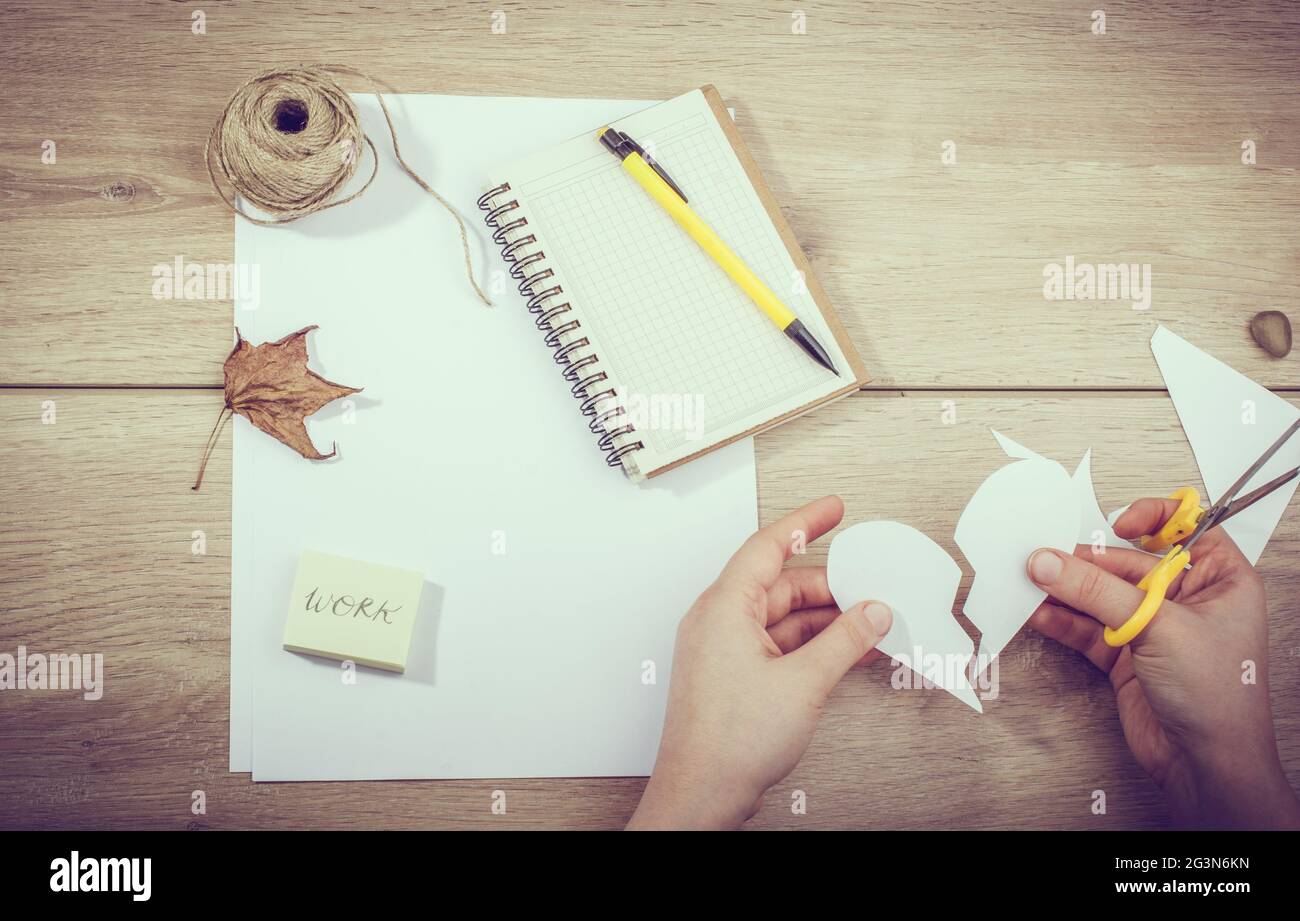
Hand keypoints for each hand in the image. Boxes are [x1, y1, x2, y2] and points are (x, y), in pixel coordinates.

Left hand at [626, 495, 892, 829]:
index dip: (806, 522)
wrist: (702, 793)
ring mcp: (724, 649)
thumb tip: (872, 612)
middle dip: (829, 585)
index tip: (834, 507)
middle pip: (780, 584)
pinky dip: (812, 644)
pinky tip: (845, 652)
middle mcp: (719, 621)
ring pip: (782, 616)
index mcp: (724, 607)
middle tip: (872, 588)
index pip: (768, 546)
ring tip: (869, 624)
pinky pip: (777, 643)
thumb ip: (845, 641)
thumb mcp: (804, 682)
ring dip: (825, 620)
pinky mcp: (733, 675)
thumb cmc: (730, 742)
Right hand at [1026, 497, 1299, 828]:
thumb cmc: (1219, 697)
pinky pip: (1086, 627)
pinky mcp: (1125, 654)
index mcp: (1219, 579)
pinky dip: (1061, 620)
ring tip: (1032, 584)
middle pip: (1127, 563)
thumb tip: (1050, 562)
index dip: (1153, 518)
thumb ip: (1098, 592)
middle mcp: (1186, 599)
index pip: (1186, 528)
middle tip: (1044, 560)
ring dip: (1066, 591)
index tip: (1119, 524)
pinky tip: (1039, 614)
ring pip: (1101, 596)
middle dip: (1086, 563)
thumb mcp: (1159, 628)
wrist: (1205, 763)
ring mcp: (1153, 627)